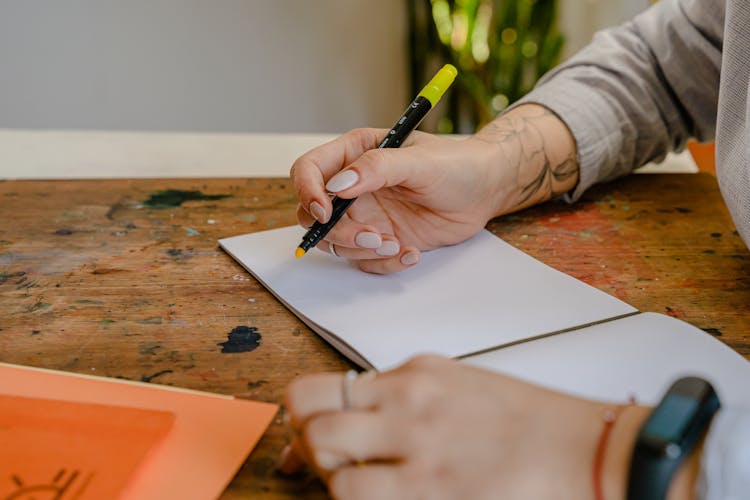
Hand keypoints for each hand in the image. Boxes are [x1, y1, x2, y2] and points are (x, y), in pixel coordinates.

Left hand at [280, 355, 655, 499]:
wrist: (582, 450)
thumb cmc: (526, 422)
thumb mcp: (459, 386)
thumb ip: (404, 395)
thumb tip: (358, 414)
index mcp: (415, 373)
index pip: (326, 384)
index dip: (305, 412)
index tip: (306, 430)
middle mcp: (407, 399)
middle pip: (308, 408)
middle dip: (303, 436)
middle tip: (319, 458)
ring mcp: (414, 443)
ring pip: (321, 448)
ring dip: (325, 471)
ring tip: (351, 480)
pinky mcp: (427, 489)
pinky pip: (353, 493)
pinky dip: (351, 496)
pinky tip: (378, 497)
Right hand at [290, 104, 578, 273]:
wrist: (485, 190)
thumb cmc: (456, 165)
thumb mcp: (419, 161)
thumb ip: (377, 168)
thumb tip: (338, 185)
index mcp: (355, 154)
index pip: (309, 170)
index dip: (308, 191)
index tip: (326, 212)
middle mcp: (353, 186)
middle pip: (315, 214)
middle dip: (337, 232)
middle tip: (372, 237)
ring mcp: (365, 215)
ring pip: (337, 243)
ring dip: (362, 251)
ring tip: (397, 244)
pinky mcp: (381, 239)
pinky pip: (365, 260)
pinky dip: (384, 264)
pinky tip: (411, 253)